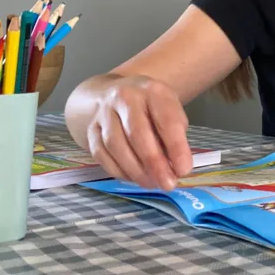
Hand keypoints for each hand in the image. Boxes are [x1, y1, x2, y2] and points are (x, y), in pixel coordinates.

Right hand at [86, 75, 192, 190]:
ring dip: (135, 170)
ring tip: (152, 183)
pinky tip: (133, 178)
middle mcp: (125, 97)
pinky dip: (118, 171)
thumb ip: (175, 136)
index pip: (166, 119)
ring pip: (116, 145)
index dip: (176, 147)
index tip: (183, 170)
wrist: (117, 93)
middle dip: (154, 163)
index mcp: (152, 90)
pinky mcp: (91, 129)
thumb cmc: (152, 107)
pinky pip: (101, 154)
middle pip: (137, 133)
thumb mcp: (171, 111)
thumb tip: (177, 168)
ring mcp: (104, 112)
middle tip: (167, 184)